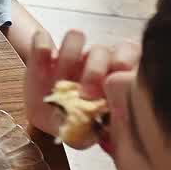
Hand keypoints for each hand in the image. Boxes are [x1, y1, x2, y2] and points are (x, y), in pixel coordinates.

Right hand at [25, 29, 139, 142]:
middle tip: (86, 94)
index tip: (115, 83)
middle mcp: (95, 59)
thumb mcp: (92, 132)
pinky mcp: (43, 52)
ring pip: (75, 37)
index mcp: (114, 73)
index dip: (124, 63)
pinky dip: (41, 49)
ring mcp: (70, 54)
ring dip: (69, 57)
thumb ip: (104, 129)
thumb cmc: (78, 121)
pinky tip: (43, 67)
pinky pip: (42, 39)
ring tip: (61, 82)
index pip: (129, 52)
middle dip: (94, 70)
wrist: (48, 116)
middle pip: (101, 48)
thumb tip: (112, 129)